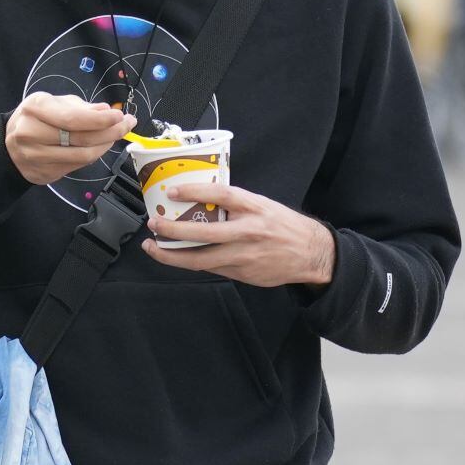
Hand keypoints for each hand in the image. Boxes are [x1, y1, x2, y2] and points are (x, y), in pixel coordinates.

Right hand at [6, 94, 136, 185]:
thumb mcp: (54, 103)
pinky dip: (93, 155)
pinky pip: (77, 166)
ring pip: (82, 156)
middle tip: (127, 125)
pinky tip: (99, 146)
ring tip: (115, 136)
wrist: (8, 146)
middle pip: (80, 138)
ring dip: (105, 146)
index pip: (73, 118)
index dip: (99, 120)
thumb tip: (106, 111)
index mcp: (35, 109)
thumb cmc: (35, 118)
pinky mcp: (44, 173)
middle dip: (110, 132)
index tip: (119, 116)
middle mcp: (32, 133)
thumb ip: (80, 107)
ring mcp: (36, 157)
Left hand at [142, 182, 337, 287]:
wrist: (311, 253)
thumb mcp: (261, 205)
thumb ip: (234, 204)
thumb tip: (199, 199)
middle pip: (203, 233)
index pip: (220, 196)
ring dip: (172, 255)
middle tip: (153, 224)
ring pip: (200, 259)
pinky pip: (211, 268)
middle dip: (172, 231)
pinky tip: (176, 257)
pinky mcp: (242, 273)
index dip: (193, 192)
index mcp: (253, 208)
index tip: (171, 191)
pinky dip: (191, 262)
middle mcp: (248, 231)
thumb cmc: (282, 225)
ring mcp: (244, 255)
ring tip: (153, 248)